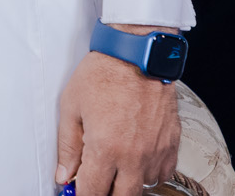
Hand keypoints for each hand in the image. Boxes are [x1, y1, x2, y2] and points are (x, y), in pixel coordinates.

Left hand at [54, 25, 180, 194]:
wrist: (137, 53)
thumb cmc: (104, 73)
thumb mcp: (71, 107)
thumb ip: (67, 146)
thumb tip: (64, 174)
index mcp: (106, 148)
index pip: (92, 192)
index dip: (80, 195)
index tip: (76, 191)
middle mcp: (134, 156)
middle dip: (105, 194)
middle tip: (95, 181)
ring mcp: (155, 151)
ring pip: (143, 188)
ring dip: (128, 184)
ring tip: (115, 167)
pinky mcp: (171, 143)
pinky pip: (162, 173)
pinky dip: (149, 173)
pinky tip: (136, 160)